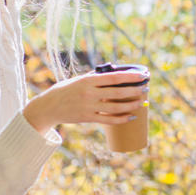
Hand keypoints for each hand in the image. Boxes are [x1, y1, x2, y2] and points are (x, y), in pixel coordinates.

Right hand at [23, 69, 147, 134]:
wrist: (48, 107)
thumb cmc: (66, 90)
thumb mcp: (79, 80)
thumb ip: (96, 78)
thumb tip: (115, 74)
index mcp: (88, 80)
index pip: (114, 77)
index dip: (130, 76)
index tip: (143, 75)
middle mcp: (89, 93)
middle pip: (118, 92)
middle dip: (135, 90)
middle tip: (146, 88)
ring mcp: (89, 106)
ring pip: (116, 107)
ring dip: (132, 105)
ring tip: (142, 102)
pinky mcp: (88, 118)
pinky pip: (108, 119)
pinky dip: (121, 119)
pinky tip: (131, 116)